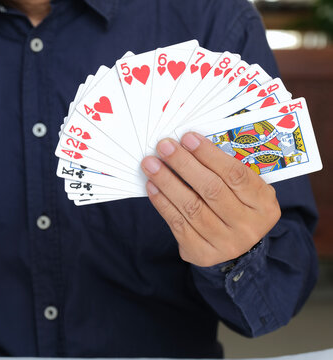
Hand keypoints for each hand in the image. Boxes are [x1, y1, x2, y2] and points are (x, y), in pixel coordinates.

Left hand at [141, 132, 280, 266]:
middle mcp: (248, 226)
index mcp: (264, 205)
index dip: (209, 154)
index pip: (236, 174)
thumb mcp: (245, 188)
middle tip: (164, 146)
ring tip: (151, 164)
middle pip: (211, 190)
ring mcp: (225, 243)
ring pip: (191, 207)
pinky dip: (162, 202)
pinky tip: (152, 185)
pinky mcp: (202, 254)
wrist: (234, 244)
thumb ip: (225, 169)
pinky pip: (177, 223)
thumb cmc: (236, 205)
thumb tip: (188, 144)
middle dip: (184, 164)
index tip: (187, 138)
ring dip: (167, 182)